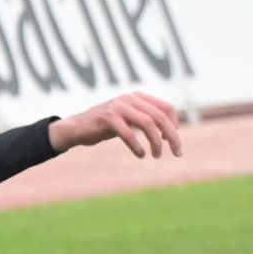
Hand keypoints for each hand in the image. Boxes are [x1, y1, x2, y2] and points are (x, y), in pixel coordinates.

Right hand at [48, 92, 182, 158]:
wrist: (75, 128)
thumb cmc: (104, 126)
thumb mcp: (127, 119)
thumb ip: (145, 119)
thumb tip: (171, 130)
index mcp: (137, 97)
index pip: (166, 108)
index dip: (174, 124)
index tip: (172, 140)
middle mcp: (130, 98)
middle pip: (160, 117)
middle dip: (172, 136)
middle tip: (177, 152)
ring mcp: (118, 107)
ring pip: (148, 123)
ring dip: (156, 142)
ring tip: (156, 155)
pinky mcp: (107, 118)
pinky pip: (128, 133)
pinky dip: (137, 146)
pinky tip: (140, 155)